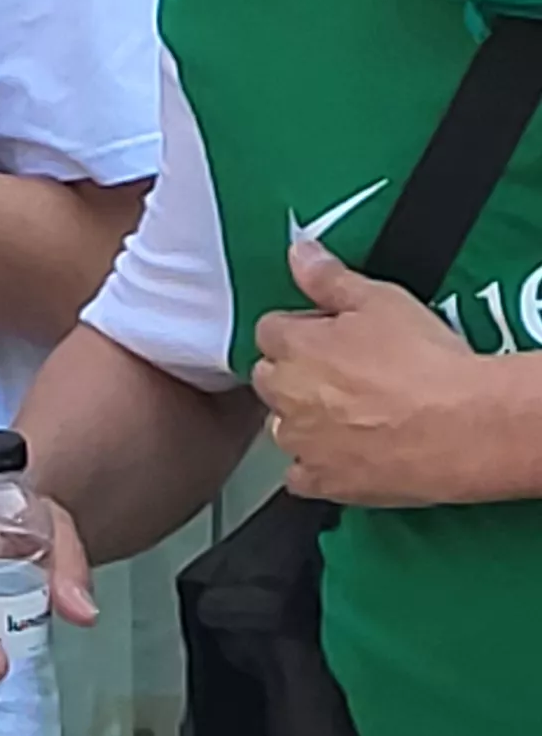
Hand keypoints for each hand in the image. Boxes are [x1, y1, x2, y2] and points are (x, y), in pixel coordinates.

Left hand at [255, 241, 509, 507]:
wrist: (466, 426)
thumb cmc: (428, 364)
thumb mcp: (382, 300)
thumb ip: (330, 278)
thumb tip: (300, 254)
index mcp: (292, 346)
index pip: (270, 330)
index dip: (302, 330)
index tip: (329, 335)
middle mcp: (286, 394)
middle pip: (271, 379)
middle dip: (297, 374)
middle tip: (345, 375)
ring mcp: (302, 441)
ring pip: (283, 427)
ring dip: (305, 420)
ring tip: (353, 416)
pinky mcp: (325, 481)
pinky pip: (301, 476)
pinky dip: (317, 468)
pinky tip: (346, 457)